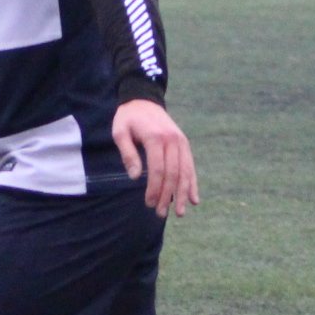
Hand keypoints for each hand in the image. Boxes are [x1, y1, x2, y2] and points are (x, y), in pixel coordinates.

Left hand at [113, 99, 197, 216]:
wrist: (144, 101)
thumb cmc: (128, 119)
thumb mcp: (120, 132)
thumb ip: (128, 153)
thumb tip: (135, 177)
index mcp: (156, 138)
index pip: (158, 170)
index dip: (155, 189)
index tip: (149, 204)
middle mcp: (173, 140)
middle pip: (173, 174)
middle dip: (168, 196)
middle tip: (160, 214)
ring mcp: (181, 142)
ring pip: (185, 172)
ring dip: (183, 194)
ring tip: (180, 214)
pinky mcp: (185, 144)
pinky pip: (190, 166)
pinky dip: (193, 183)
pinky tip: (194, 199)